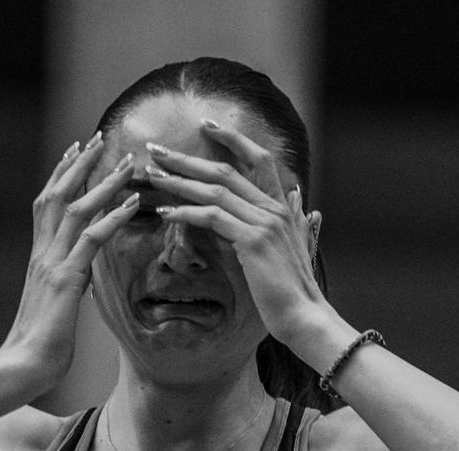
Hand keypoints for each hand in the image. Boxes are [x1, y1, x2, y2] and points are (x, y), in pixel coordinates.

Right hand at [0, 134, 141, 390]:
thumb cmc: (36, 350)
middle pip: (58, 195)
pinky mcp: (66, 280)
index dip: (60, 175)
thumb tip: (79, 279)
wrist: (22, 367)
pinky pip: (92, 239)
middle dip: (79, 164)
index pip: (46, 206)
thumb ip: (65, 288)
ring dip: (103, 182)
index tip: (74, 152)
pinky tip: (133, 203)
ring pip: (76, 209)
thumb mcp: (54, 311)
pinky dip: (113, 217)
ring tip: (126, 163)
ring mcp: (52, 265)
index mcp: (38, 260)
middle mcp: (42, 255)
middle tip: (98, 137)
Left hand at [143, 122, 338, 357]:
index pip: (258, 158)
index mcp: (283, 207)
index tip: (205, 125)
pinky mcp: (252, 241)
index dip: (232, 138)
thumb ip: (297, 222)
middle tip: (157, 150)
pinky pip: (212, 217)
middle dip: (188, 158)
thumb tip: (303, 201)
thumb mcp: (299, 249)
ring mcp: (264, 222)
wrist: (305, 317)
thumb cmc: (295, 292)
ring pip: (215, 190)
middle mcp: (274, 208)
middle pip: (226, 170)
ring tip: (153, 177)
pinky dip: (186, 213)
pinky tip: (165, 214)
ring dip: (180, 182)